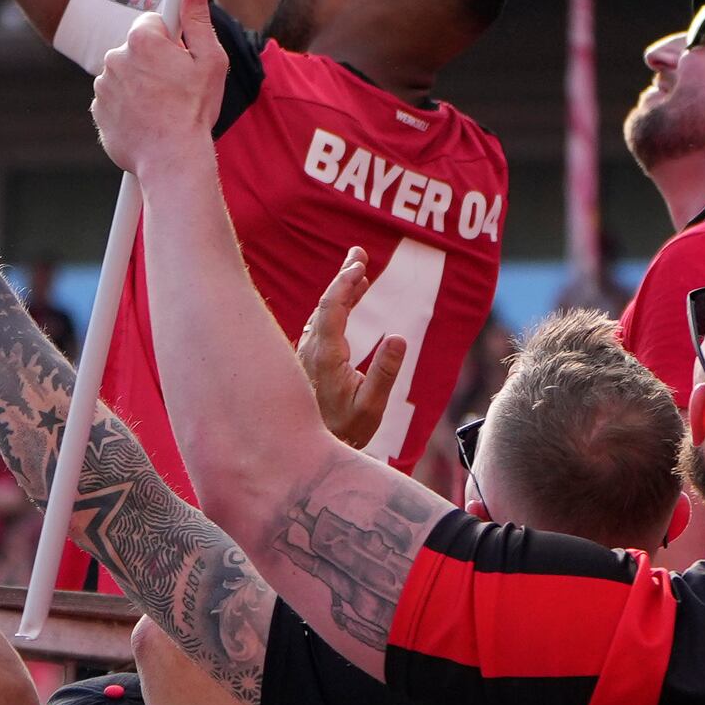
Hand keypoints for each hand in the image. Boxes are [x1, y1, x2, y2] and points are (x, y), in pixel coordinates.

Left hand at [92, 0, 218, 177]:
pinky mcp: (98, 109)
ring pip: (124, 73)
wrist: (171, 160)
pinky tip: (147, 119)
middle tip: (176, 85)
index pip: (153, 20)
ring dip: (139, 83)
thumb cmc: (195, 110)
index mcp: (142, 39)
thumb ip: (198, 19)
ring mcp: (103, 85)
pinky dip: (127, 105)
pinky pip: (114, 98)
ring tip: (162, 106)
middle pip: (137, 48)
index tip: (175, 47)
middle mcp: (115, 57)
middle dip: (154, 61)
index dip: (170, 36)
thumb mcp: (210, 60)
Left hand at [297, 253, 407, 453]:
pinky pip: (319, 325)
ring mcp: (305, 355)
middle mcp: (310, 350)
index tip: (360, 265)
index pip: (332, 308)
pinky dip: (335, 308)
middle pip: (325, 304)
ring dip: (340, 292)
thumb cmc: (345, 431)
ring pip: (321, 314)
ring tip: (360, 274)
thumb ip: (385, 373)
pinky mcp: (307, 362)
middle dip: (344, 277)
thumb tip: (399, 337)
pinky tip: (346, 305)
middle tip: (360, 253)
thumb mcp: (372, 407)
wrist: (308, 450)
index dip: (345, 283)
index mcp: (325, 356)